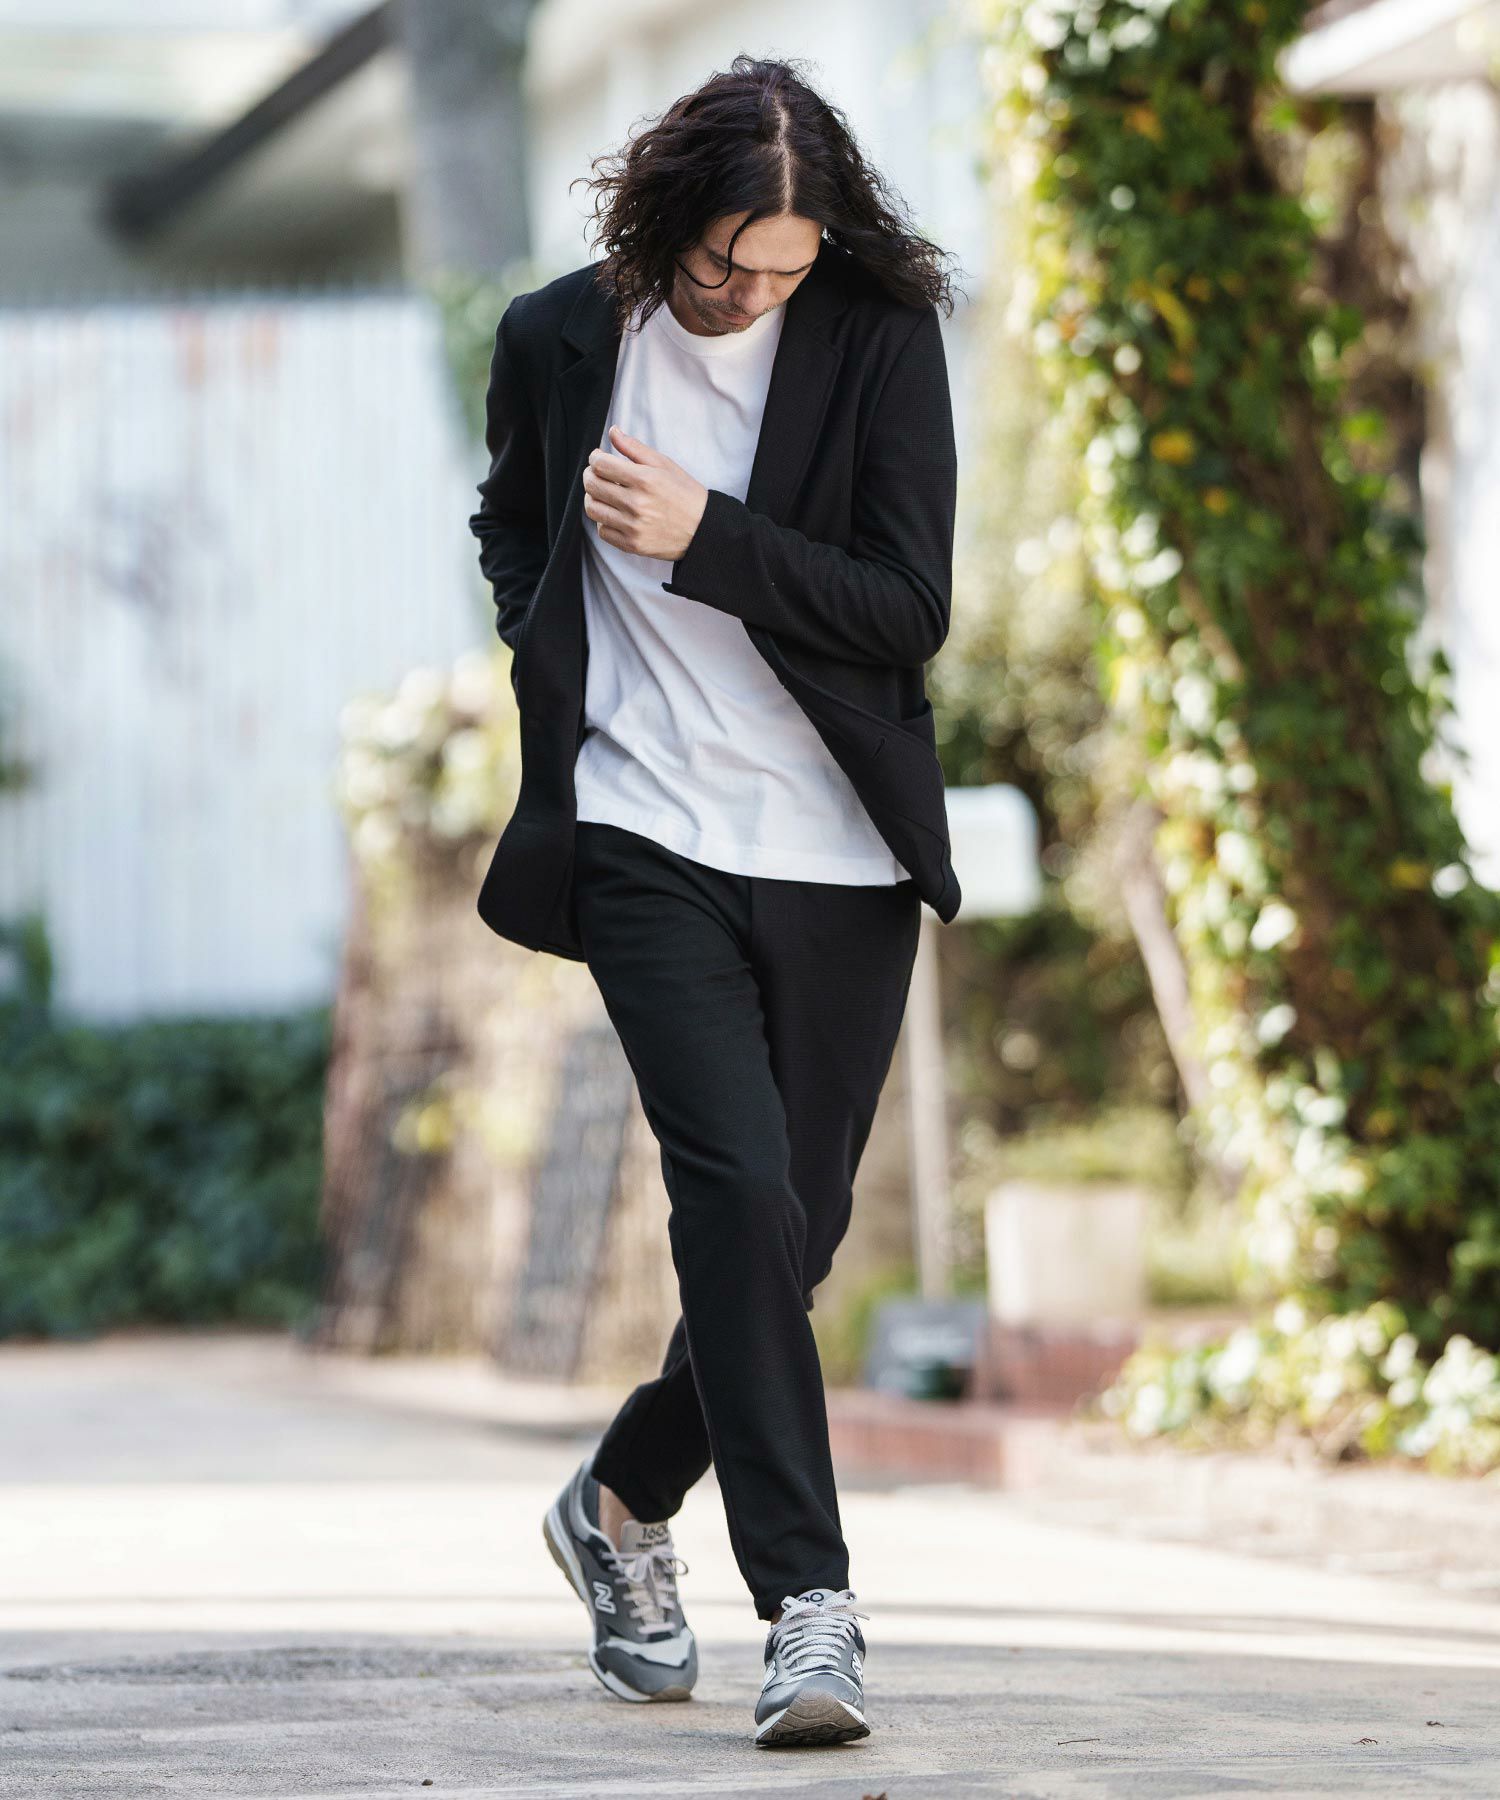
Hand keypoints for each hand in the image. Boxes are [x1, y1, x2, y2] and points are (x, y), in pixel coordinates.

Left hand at [582, 425, 708, 561]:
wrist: (703, 530)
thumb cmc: (685, 494)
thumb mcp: (664, 464)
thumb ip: (635, 448)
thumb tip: (613, 432)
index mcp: (645, 480)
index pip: (600, 465)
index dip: (595, 458)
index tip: (599, 458)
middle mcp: (636, 504)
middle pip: (592, 485)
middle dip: (590, 475)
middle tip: (598, 474)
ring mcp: (632, 526)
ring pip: (593, 509)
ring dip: (593, 497)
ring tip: (603, 493)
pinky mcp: (631, 544)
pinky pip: (602, 531)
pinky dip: (603, 520)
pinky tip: (614, 513)